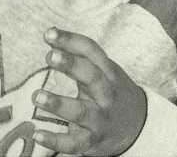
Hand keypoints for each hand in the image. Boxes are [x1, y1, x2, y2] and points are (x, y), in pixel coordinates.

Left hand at [33, 27, 146, 155]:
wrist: (140, 127)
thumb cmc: (111, 90)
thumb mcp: (102, 69)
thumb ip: (77, 53)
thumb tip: (50, 32)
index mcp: (108, 72)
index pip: (91, 51)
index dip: (71, 40)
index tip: (49, 33)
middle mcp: (106, 94)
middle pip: (92, 77)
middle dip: (71, 65)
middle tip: (50, 56)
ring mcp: (100, 120)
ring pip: (81, 112)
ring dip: (58, 104)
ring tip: (36, 96)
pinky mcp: (93, 142)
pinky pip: (74, 144)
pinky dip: (56, 140)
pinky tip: (38, 135)